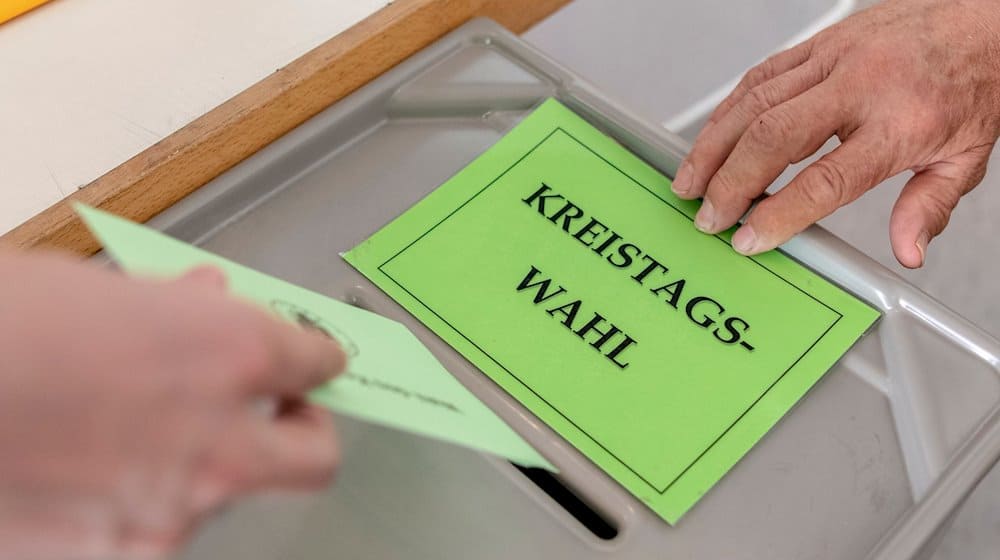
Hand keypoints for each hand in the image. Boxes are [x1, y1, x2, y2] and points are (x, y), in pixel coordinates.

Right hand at [0, 251, 345, 557]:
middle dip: (304, 432)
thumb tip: (205, 297)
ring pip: (220, 497)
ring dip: (194, 468)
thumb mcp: (88, 288)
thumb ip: (168, 306)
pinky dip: (131, 510)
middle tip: (276, 416)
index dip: (314, 361)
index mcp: (224, 350)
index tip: (308, 366)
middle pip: (313, 455)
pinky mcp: (119, 559)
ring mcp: (170, 511)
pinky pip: (152, 534)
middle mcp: (216, 437)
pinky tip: (81, 481)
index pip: (312, 362)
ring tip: (123, 439)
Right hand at [671, 0, 999, 267]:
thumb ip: (930, 206)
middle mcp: (859, 85)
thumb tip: (908, 249)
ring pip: (753, 103)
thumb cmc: (970, 82)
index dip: (779, 214)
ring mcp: (833, 59)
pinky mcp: (817, 44)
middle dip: (729, 184)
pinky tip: (711, 138)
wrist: (982, 20)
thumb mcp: (966, 157)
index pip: (825, 179)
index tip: (750, 238)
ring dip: (713, 148)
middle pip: (772, 138)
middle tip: (709, 217)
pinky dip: (726, 112)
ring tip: (690, 183)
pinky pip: (758, 77)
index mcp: (899, 123)